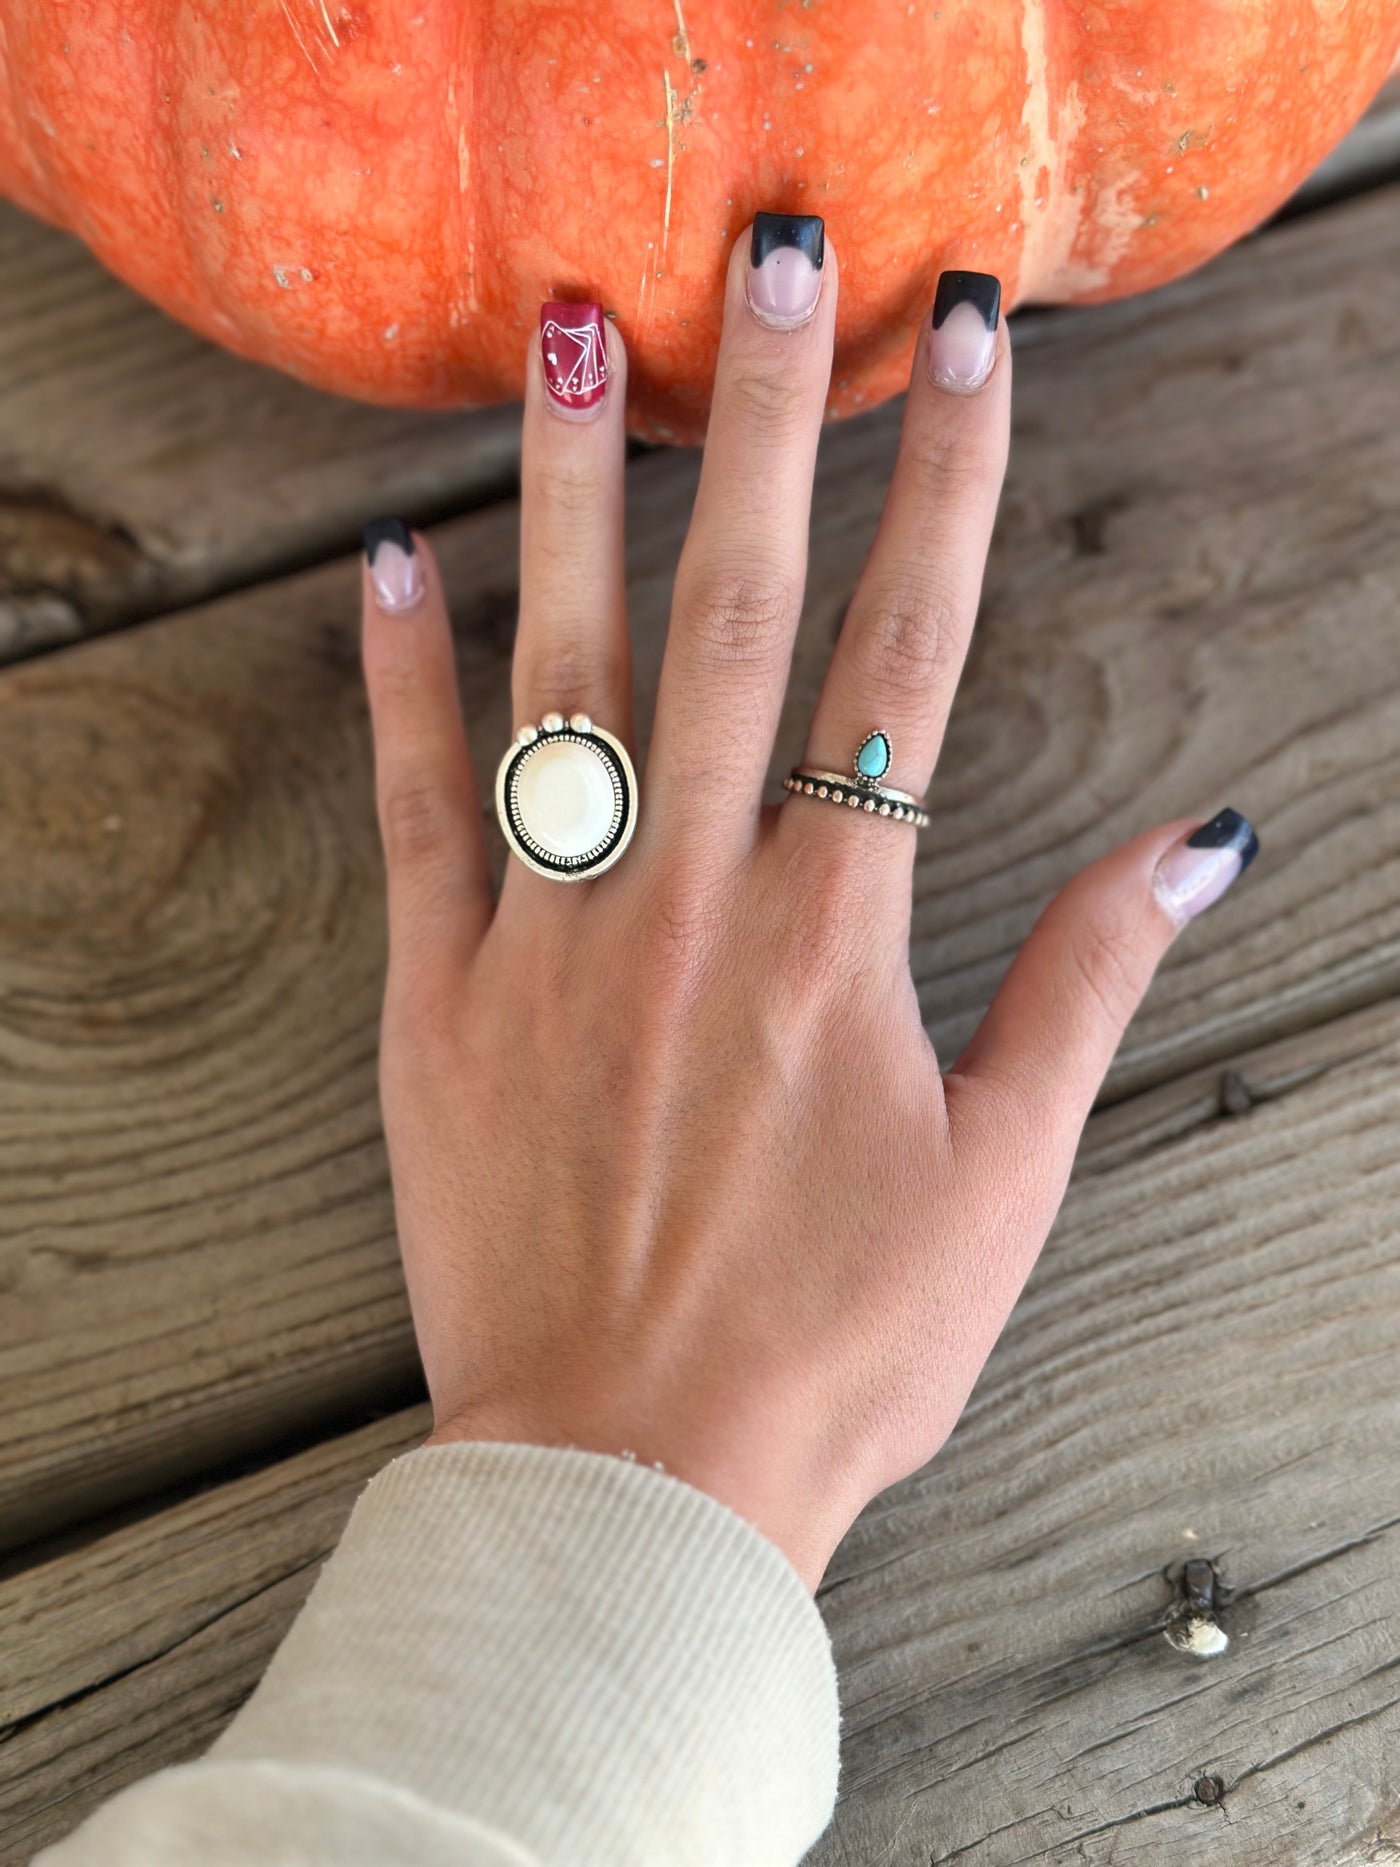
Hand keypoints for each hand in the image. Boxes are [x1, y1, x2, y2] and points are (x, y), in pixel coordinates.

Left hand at [359, 227, 1256, 1588]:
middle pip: (733, 613)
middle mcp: (694, 904)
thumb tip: (1195, 843)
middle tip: (775, 260)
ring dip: (572, 491)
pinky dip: (404, 686)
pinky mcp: (438, 1002)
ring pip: (563, 675)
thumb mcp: (1005, 1174)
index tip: (967, 350)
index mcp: (840, 937)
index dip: (947, 488)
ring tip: (572, 335)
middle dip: (766, 418)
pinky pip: (417, 814)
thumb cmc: (835, 1344)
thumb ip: (1087, 986)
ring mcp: (553, 941)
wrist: (637, 1473)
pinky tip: (393, 565)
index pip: (907, 658)